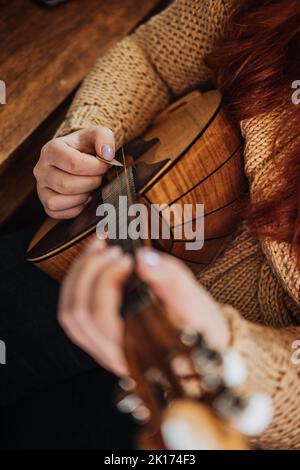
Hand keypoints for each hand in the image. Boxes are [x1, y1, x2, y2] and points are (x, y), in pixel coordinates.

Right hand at [34, 126, 114, 218]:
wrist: (77, 157)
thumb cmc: (87, 146)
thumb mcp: (97, 134)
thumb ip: (104, 137)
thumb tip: (107, 154)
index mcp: (51, 150)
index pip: (74, 164)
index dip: (96, 168)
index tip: (105, 165)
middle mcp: (41, 169)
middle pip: (66, 185)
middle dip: (90, 183)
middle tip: (99, 177)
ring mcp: (41, 188)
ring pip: (58, 201)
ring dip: (82, 197)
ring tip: (90, 187)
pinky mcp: (46, 204)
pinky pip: (58, 213)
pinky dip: (75, 209)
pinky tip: (83, 197)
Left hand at [58, 239, 229, 375]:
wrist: (207, 345)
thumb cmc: (202, 326)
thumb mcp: (195, 301)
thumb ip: (169, 279)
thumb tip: (143, 258)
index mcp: (137, 351)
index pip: (101, 315)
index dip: (106, 280)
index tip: (126, 257)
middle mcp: (114, 355)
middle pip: (78, 312)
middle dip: (89, 271)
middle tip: (110, 248)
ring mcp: (103, 349)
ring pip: (70, 313)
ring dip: (79, 274)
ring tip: (98, 249)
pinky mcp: (100, 339)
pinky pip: (74, 313)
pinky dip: (77, 283)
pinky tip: (92, 261)